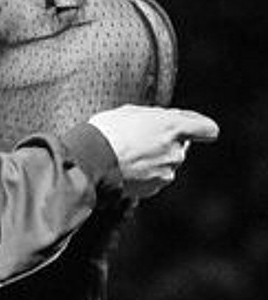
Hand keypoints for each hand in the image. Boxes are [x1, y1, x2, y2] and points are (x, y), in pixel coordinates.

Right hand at [89, 105, 218, 198]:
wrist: (91, 159)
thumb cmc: (108, 130)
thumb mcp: (132, 112)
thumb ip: (157, 116)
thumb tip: (167, 119)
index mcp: (173, 127)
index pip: (208, 129)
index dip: (200, 127)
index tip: (192, 127)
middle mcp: (176, 152)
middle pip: (181, 146)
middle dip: (165, 142)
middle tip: (139, 138)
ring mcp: (167, 172)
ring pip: (166, 162)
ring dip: (153, 158)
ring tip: (126, 153)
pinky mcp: (154, 188)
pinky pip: (154, 177)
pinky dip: (143, 173)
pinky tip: (124, 167)